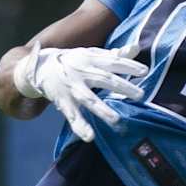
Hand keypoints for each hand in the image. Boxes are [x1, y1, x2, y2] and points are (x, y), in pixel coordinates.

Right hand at [12, 42, 145, 141]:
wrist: (40, 67)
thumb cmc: (73, 62)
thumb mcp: (92, 55)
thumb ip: (115, 55)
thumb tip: (137, 47)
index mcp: (90, 59)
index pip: (112, 61)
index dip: (128, 66)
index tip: (144, 71)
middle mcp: (81, 72)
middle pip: (104, 79)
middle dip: (122, 87)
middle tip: (140, 95)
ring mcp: (72, 88)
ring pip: (88, 99)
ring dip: (101, 110)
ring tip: (116, 121)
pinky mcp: (63, 102)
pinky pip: (72, 115)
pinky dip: (80, 126)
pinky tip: (89, 137)